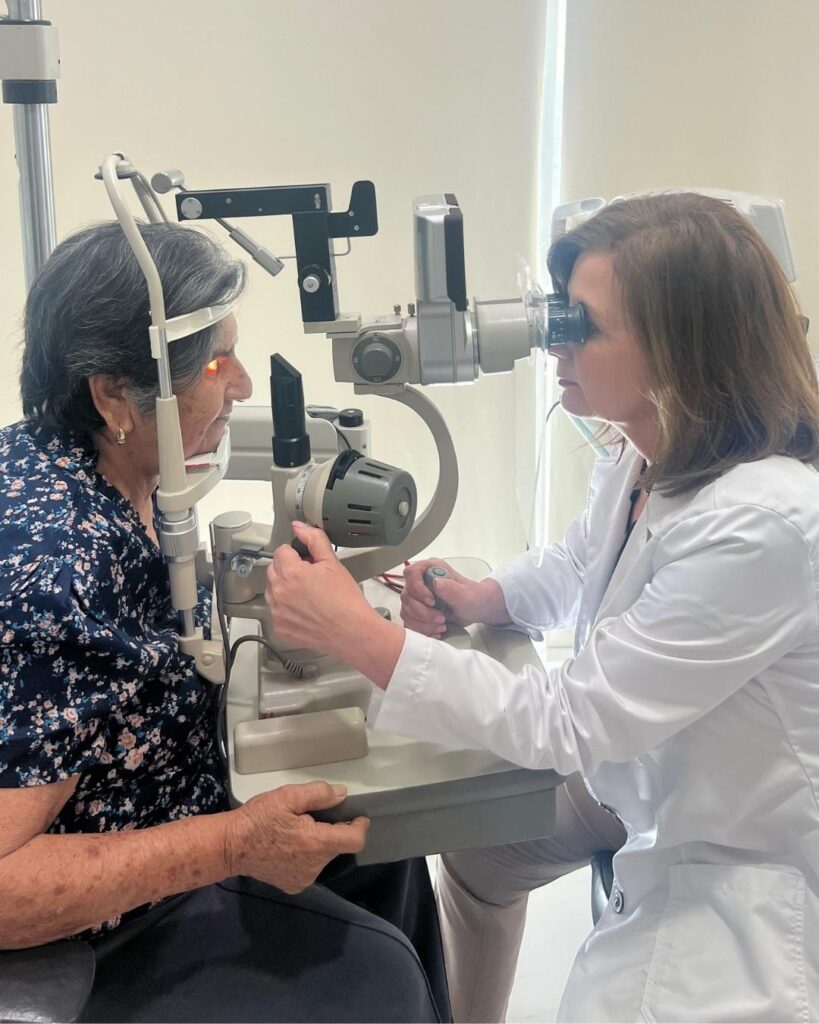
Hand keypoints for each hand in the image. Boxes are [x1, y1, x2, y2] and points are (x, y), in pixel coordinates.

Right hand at [226, 781, 368, 893]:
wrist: (229, 846)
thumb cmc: (258, 818)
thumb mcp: (288, 796)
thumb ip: (319, 794)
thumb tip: (342, 795)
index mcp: (317, 844)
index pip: (354, 840)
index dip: (359, 826)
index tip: (357, 816)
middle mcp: (315, 867)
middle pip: (336, 847)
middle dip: (331, 831)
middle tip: (311, 817)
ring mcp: (303, 879)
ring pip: (322, 858)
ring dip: (317, 844)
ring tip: (295, 831)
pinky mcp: (292, 885)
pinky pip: (309, 868)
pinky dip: (305, 856)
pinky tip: (288, 846)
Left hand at [265, 522, 373, 656]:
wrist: (353, 631)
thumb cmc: (345, 600)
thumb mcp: (332, 563)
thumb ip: (314, 540)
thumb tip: (299, 527)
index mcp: (290, 573)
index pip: (281, 551)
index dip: (297, 554)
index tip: (308, 563)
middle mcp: (279, 592)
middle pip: (274, 569)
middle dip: (289, 570)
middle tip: (311, 578)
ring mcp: (277, 612)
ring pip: (273, 590)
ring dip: (285, 588)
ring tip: (309, 596)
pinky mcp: (280, 628)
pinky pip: (276, 611)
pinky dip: (287, 609)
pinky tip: (306, 611)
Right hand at [400, 559, 510, 635]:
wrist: (475, 609)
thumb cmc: (473, 597)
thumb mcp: (466, 595)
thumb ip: (452, 589)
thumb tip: (436, 582)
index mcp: (431, 569)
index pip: (412, 573)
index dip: (417, 588)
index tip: (431, 601)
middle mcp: (421, 581)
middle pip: (407, 596)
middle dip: (423, 612)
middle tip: (441, 618)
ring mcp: (417, 597)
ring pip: (406, 610)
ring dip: (422, 623)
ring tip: (441, 625)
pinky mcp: (416, 611)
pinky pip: (410, 621)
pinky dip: (422, 629)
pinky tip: (436, 630)